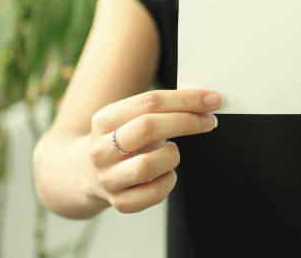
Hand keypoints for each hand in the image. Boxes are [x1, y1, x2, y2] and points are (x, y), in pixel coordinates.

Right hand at [86, 89, 221, 212]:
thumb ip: (162, 108)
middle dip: (185, 122)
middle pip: (147, 128)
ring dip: (172, 156)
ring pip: (147, 165)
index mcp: (104, 119)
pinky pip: (154, 193)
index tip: (211, 100)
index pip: (149, 102)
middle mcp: (101, 149)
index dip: (185, 99)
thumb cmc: (124, 139)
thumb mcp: (132, 118)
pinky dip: (169, 181)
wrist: (88, 173)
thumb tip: (204, 102)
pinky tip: (166, 172)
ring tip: (172, 152)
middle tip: (208, 121)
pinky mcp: (119, 202)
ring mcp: (108, 178)